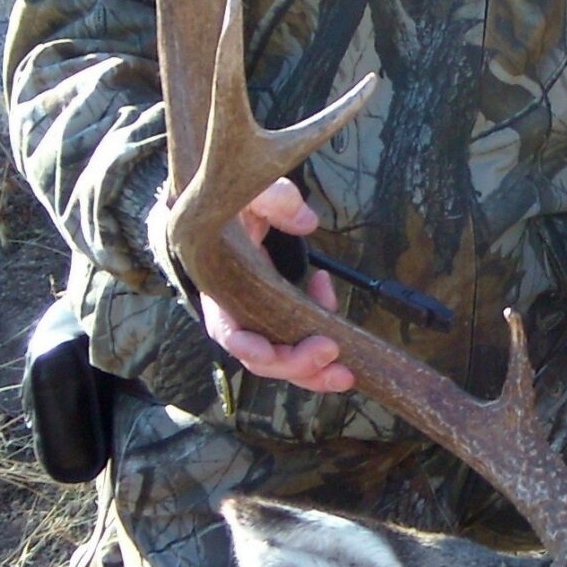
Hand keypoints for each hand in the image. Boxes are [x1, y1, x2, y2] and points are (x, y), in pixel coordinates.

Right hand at [202, 178, 354, 393]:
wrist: (226, 210)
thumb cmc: (233, 205)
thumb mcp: (248, 194)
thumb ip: (274, 200)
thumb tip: (307, 221)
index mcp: (220, 287)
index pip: (227, 331)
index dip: (250, 348)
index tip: (273, 352)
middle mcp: (237, 311)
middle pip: (261, 357)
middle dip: (296, 364)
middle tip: (333, 354)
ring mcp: (259, 317)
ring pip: (282, 359)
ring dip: (313, 370)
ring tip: (346, 373)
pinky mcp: (278, 314)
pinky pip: (297, 338)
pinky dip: (318, 334)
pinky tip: (330, 298)